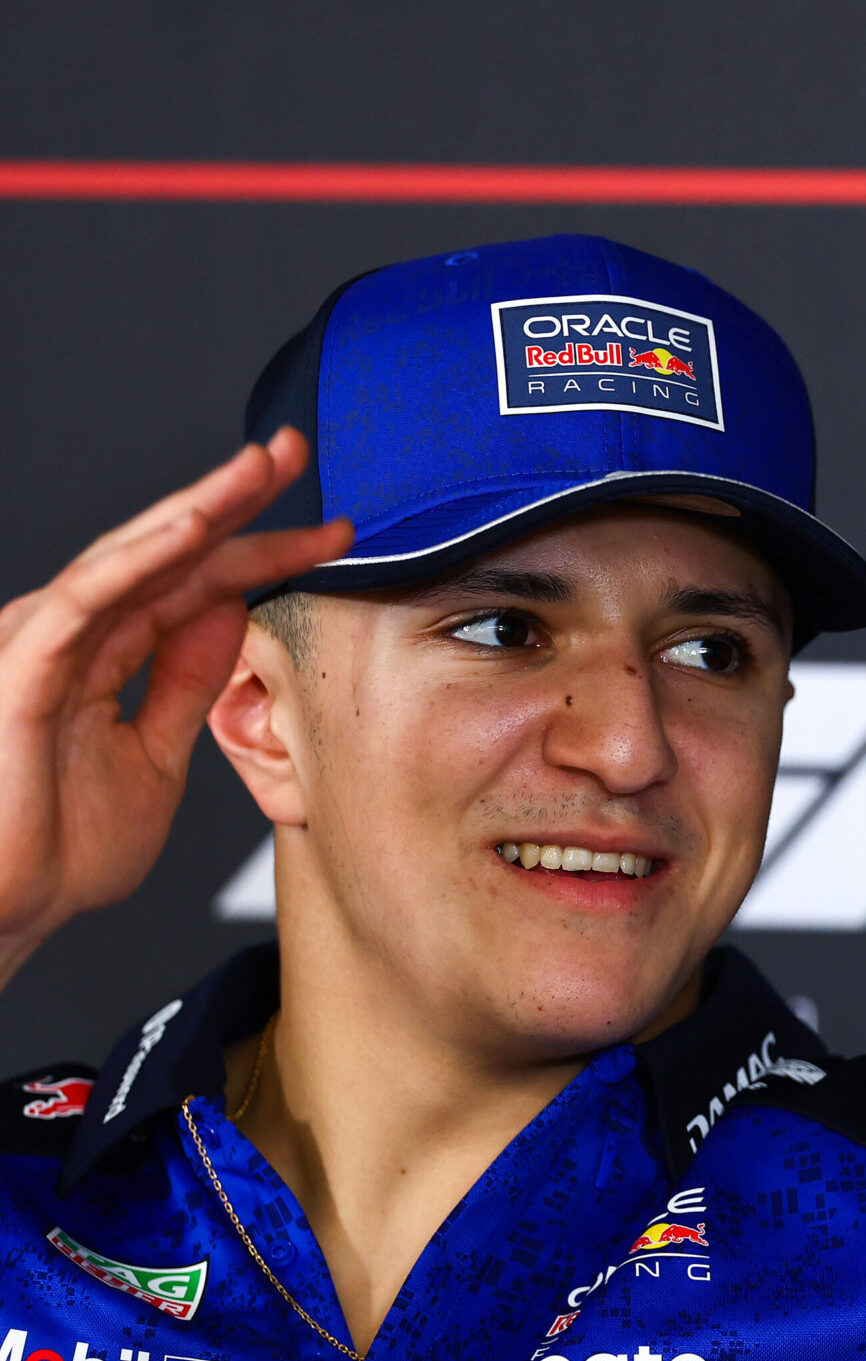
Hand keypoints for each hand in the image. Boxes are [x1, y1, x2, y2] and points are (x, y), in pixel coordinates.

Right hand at [0, 431, 348, 987]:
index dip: (263, 551)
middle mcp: (70, 633)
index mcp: (102, 651)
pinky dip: (143, 558)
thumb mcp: (152, 756)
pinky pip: (88, 599)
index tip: (336, 531)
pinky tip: (194, 525)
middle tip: (293, 448)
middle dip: (233, 498)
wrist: (4, 912)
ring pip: (132, 557)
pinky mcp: (23, 668)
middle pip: (166, 550)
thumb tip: (230, 614)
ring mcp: (42, 644)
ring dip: (199, 507)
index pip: (194, 582)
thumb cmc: (54, 849)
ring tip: (257, 467)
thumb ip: (183, 683)